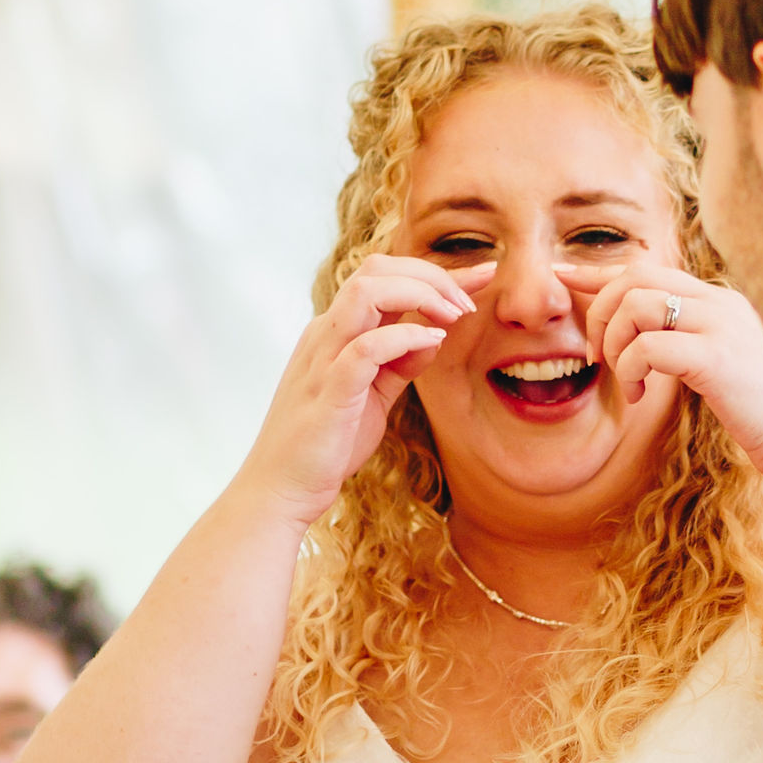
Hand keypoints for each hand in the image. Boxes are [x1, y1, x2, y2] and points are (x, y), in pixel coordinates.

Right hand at [236, 257, 476, 526]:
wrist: (281, 491)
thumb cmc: (325, 446)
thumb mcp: (373, 397)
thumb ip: (399, 364)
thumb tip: (432, 337)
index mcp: (334, 333)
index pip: (383, 279)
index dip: (435, 273)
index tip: (482, 276)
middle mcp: (326, 335)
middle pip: (376, 270)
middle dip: (431, 275)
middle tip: (469, 302)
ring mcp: (323, 359)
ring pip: (367, 292)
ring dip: (420, 294)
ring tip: (455, 316)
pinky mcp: (329, 391)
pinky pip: (367, 347)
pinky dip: (405, 337)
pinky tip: (432, 342)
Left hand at [577, 264, 762, 489]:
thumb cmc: (744, 407)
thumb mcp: (707, 359)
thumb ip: (676, 334)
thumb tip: (622, 321)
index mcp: (717, 299)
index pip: (648, 268)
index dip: (599, 272)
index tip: (562, 277)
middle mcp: (721, 302)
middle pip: (636, 277)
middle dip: (601, 313)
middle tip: (598, 356)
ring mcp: (721, 326)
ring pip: (637, 308)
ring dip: (615, 348)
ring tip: (628, 383)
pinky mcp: (716, 358)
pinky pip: (648, 347)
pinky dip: (630, 371)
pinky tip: (640, 396)